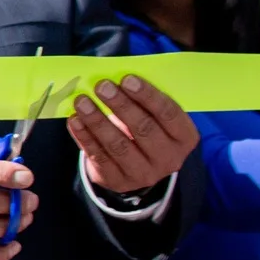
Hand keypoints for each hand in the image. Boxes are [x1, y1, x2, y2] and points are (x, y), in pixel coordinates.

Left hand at [65, 76, 198, 195]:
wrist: (134, 165)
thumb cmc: (144, 128)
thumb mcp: (153, 116)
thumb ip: (141, 100)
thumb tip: (113, 78)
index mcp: (184, 138)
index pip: (168, 113)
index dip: (147, 95)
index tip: (126, 79)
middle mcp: (169, 159)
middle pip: (143, 129)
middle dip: (121, 105)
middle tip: (101, 86)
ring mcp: (144, 174)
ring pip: (119, 145)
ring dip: (98, 121)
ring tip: (82, 101)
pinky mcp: (118, 181)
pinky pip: (99, 157)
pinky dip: (85, 137)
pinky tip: (75, 120)